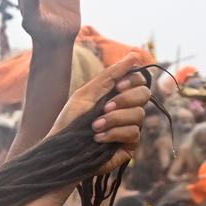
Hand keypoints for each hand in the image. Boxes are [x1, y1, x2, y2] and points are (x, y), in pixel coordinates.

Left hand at [50, 55, 149, 172]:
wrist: (61, 150)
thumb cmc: (70, 122)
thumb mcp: (86, 94)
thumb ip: (110, 75)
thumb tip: (134, 55)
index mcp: (118, 96)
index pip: (139, 81)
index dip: (133, 80)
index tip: (118, 86)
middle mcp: (127, 110)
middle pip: (144, 95)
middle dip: (124, 100)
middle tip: (104, 108)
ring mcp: (130, 128)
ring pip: (139, 114)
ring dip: (114, 119)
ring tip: (94, 127)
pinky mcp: (130, 145)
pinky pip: (133, 133)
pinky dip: (114, 133)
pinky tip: (98, 138)